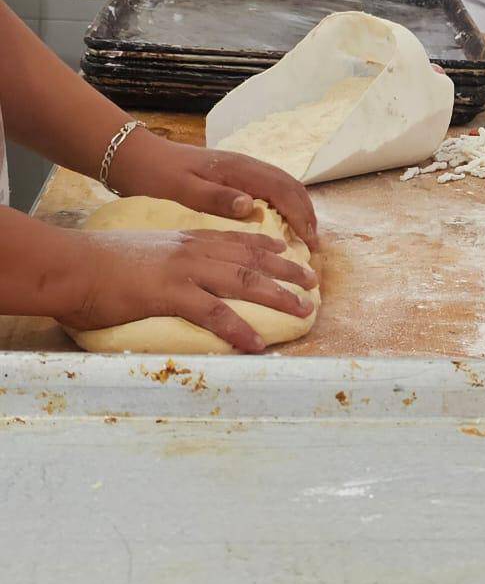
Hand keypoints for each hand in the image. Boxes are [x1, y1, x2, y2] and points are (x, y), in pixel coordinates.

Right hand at [58, 227, 316, 352]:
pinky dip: (239, 329)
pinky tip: (258, 344)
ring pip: (244, 281)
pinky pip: (213, 313)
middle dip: (287, 270)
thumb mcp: (146, 253)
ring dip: (278, 296)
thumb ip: (170, 260)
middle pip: (251, 258)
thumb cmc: (100, 265)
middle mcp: (192, 249)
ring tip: (304, 311)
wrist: (71, 266)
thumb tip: (181, 277)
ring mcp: (184, 270)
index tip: (289, 251)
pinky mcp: (170, 293)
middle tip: (313, 282)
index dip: (267, 246)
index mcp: (186, 239)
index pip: (236, 240)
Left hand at [108, 130, 317, 249]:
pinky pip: (271, 188)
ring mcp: (241, 168)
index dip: (301, 217)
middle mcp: (246, 165)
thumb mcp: (181, 190)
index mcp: (238, 170)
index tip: (310, 243)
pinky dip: (285, 204)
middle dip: (308, 213)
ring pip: (283, 185)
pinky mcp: (234, 175)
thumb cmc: (155, 177)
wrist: (135, 157)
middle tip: (315, 243)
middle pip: (291, 186)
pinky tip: (280, 222)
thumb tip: (252, 206)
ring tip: (305, 234)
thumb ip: (216, 198)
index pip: (284, 191)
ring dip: (299, 208)